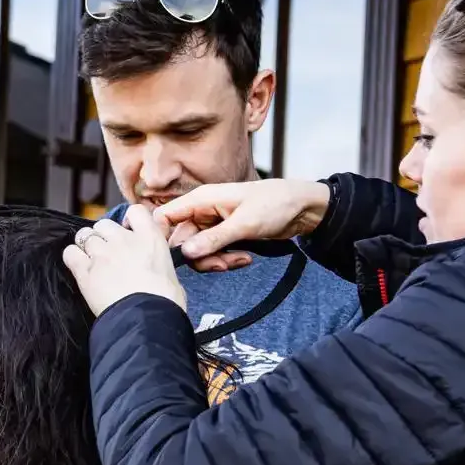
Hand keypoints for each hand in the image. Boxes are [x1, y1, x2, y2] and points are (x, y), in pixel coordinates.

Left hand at [63, 205, 187, 316]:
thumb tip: (160, 273)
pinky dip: (73, 258)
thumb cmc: (165, 304)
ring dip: (88, 247)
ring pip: (85, 236)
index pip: (136, 212)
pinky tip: (79, 268)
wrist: (147, 320)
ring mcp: (102, 254)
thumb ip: (161, 266)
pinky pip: (70, 253)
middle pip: (104, 224)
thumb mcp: (173, 277)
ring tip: (94, 263)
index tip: (129, 232)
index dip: (129, 221)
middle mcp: (124, 240)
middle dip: (105, 236)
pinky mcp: (85, 271)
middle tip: (109, 255)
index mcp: (150, 239)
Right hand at [153, 178, 330, 259]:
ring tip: (239, 260)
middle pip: (182, 242)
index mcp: (201, 200)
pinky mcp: (224, 237)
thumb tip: (186, 253)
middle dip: (200, 257)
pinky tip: (245, 258)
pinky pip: (214, 254)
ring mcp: (213, 226)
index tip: (176, 257)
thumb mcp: (244, 223)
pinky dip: (227, 260)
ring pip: (198, 252)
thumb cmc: (275, 204)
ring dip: (216, 261)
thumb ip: (214, 239)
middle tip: (223, 264)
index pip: (165, 217)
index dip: (163, 238)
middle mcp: (202, 212)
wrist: (301, 208)